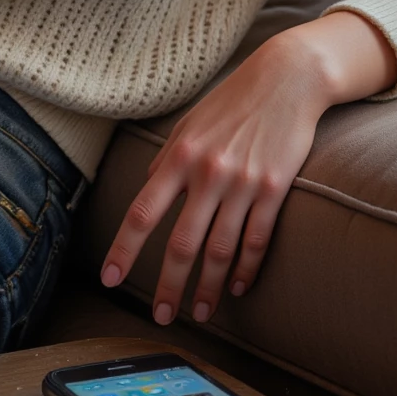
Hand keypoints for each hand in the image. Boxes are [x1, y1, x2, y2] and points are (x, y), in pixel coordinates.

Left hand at [100, 33, 331, 325]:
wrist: (286, 78)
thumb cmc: (233, 101)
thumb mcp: (190, 122)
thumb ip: (167, 158)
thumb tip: (147, 189)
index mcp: (180, 156)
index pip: (143, 212)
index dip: (124, 250)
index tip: (110, 279)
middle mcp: (208, 173)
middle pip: (181, 244)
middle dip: (168, 286)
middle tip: (160, 317)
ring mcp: (243, 183)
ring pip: (220, 250)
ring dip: (208, 288)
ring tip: (201, 313)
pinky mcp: (275, 189)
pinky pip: (256, 239)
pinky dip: (245, 268)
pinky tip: (237, 287)